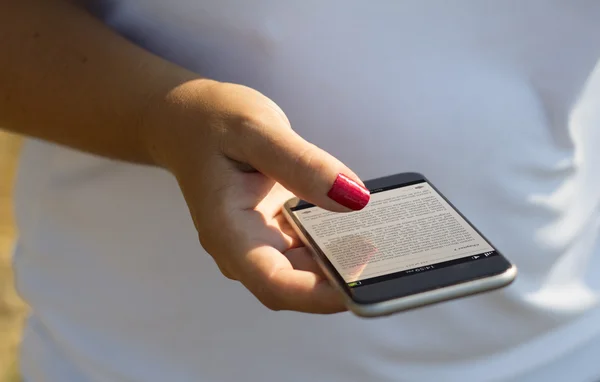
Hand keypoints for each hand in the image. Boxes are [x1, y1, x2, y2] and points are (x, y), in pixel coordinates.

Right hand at [147, 80, 369, 312]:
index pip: (275, 284)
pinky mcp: (275, 229)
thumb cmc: (212, 121)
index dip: (320, 296)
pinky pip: (310, 245)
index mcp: (230, 231)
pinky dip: (337, 240)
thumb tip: (354, 199)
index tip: (362, 288)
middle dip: (343, 280)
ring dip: (345, 262)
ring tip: (388, 247)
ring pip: (308, 269)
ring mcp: (260, 240)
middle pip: (298, 283)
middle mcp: (245, 246)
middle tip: (392, 263)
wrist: (188, 119)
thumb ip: (303, 164)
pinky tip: (365, 226)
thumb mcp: (257, 131)